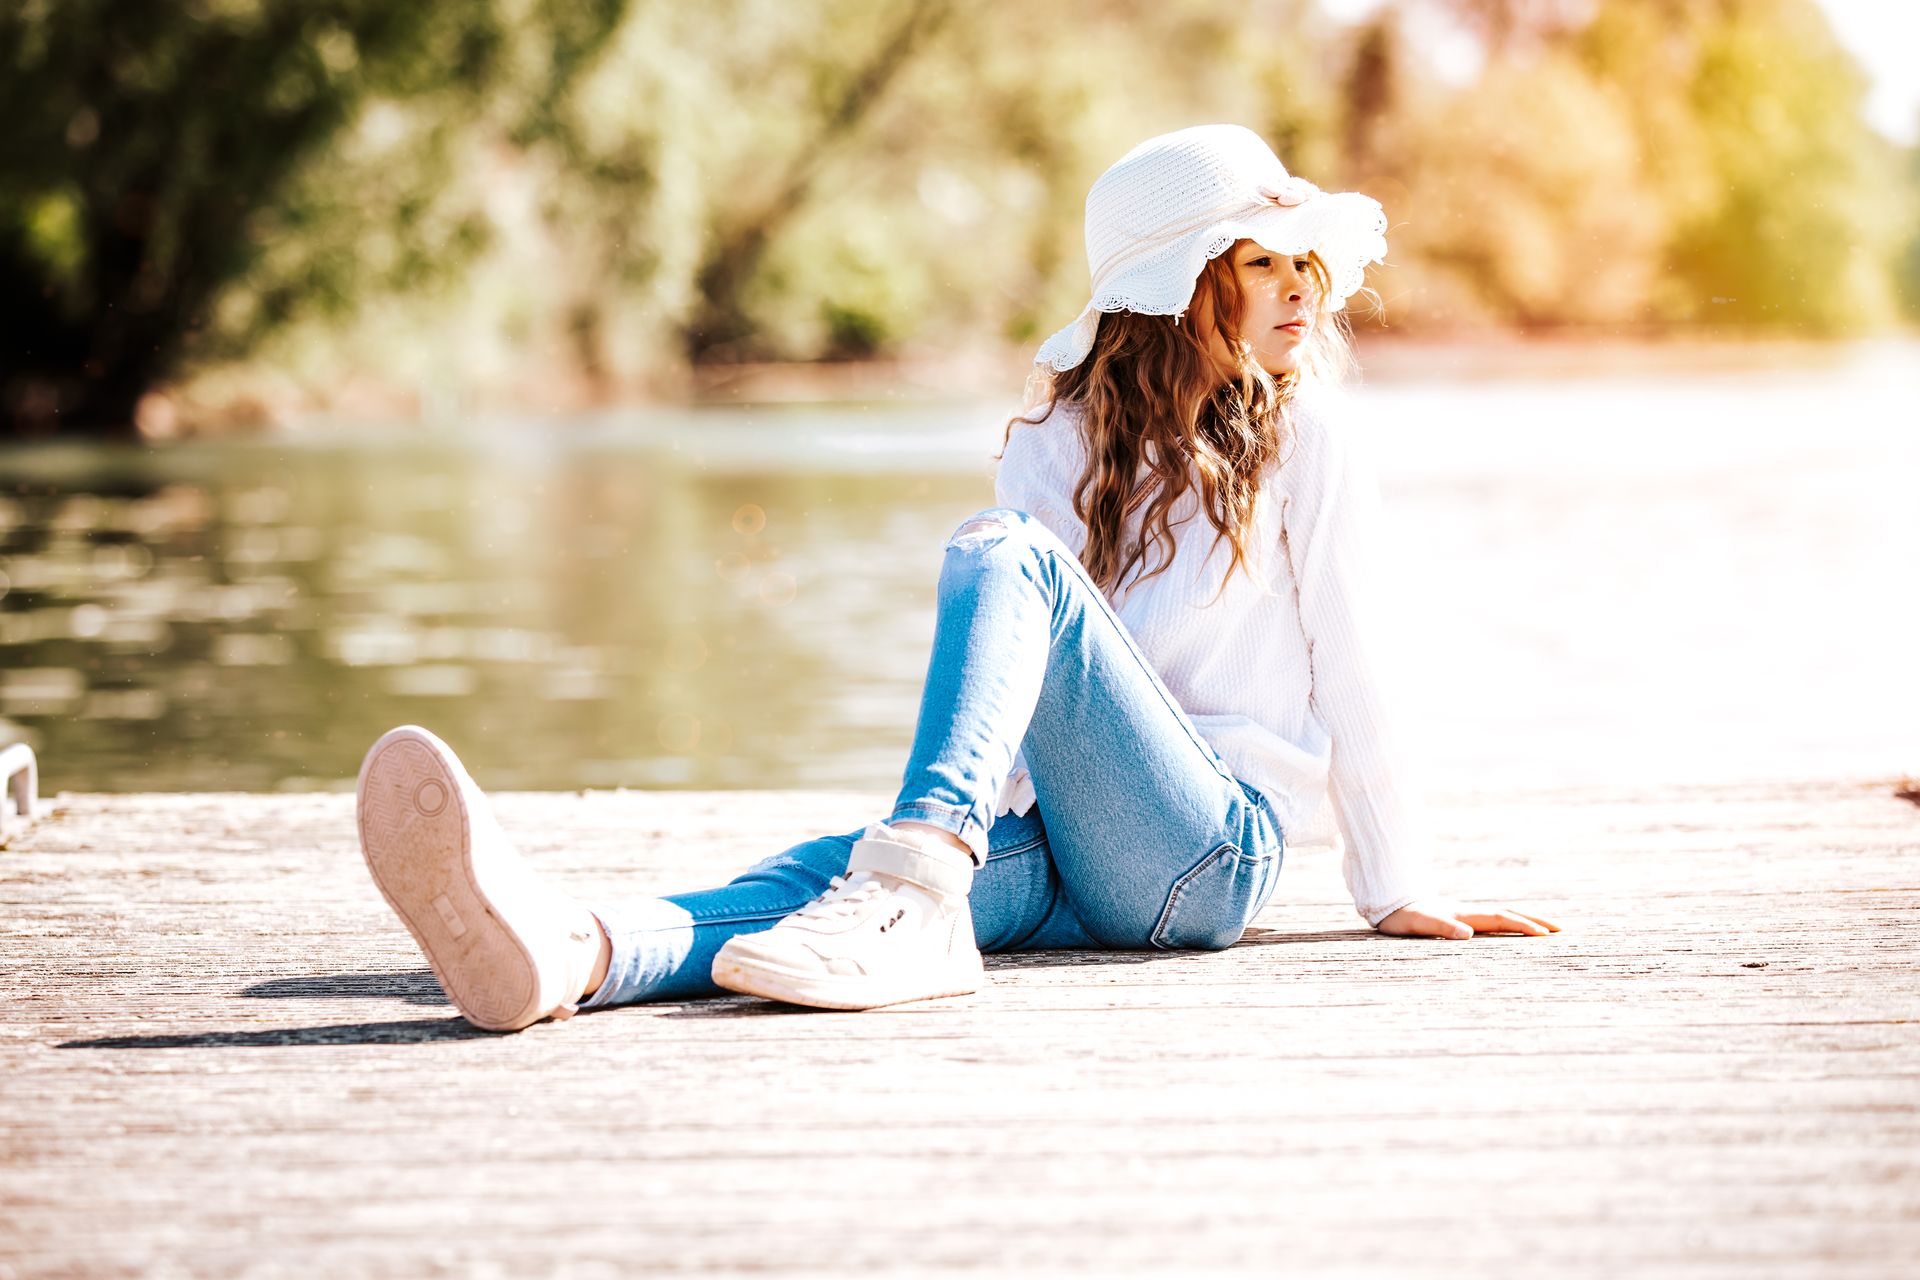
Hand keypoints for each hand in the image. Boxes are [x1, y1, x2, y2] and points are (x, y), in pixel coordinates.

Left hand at [1375, 898, 1559, 939]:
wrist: (1385, 899)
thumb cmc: (1399, 916)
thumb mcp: (1417, 923)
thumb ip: (1441, 927)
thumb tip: (1467, 935)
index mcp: (1462, 915)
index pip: (1500, 919)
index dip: (1523, 925)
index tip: (1546, 934)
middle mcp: (1466, 913)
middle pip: (1507, 914)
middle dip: (1534, 921)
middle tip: (1560, 930)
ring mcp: (1462, 914)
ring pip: (1499, 915)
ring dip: (1523, 920)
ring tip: (1544, 929)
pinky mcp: (1455, 917)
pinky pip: (1488, 921)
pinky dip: (1506, 924)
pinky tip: (1509, 930)